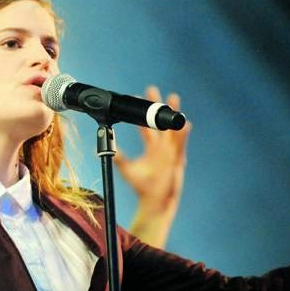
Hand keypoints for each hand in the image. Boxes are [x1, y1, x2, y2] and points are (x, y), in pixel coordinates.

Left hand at [115, 86, 190, 216]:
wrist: (156, 201)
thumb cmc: (143, 186)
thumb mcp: (128, 170)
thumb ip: (119, 157)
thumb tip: (105, 148)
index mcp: (151, 148)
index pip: (145, 126)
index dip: (141, 114)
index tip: (138, 98)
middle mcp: (162, 147)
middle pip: (159, 123)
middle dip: (157, 106)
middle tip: (154, 90)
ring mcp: (171, 153)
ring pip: (172, 130)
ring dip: (172, 115)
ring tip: (173, 99)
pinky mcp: (178, 160)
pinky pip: (180, 145)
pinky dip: (182, 135)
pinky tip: (184, 124)